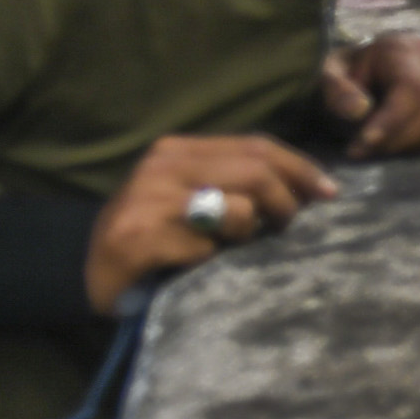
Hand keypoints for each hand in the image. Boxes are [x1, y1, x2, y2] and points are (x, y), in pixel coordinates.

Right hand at [85, 134, 335, 312]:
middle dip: (286, 203)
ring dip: (249, 235)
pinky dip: (215, 260)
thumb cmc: (154, 237)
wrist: (90, 272)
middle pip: (256, 172)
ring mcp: (150, 200)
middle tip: (285, 229)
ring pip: (239, 209)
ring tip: (231, 247)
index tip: (329, 192)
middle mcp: (163, 166)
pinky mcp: (141, 237)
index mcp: (178, 150)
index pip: (256, 146)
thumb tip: (310, 187)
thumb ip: (238, 184)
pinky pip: (208, 247)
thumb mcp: (194, 198)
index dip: (300, 168)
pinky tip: (197, 264)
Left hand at [319, 33, 419, 157]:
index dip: (391, 122)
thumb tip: (359, 111)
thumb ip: (337, 91)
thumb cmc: (343, 76)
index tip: (363, 144)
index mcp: (405, 49)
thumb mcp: (328, 76)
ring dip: (406, 148)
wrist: (360, 75)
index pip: (411, 90)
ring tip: (374, 150)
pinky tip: (393, 146)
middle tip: (360, 152)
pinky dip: (419, 149)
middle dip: (395, 140)